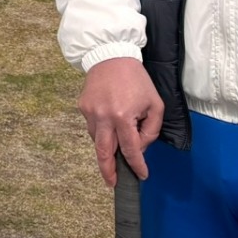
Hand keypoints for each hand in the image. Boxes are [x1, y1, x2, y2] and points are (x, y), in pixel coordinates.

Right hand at [78, 56, 163, 185]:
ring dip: (107, 147)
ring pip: (97, 140)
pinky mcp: (82, 106)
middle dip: (108, 171)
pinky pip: (92, 127)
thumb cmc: (136, 79)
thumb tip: (140, 147)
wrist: (111, 55)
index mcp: (122, 116)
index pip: (130, 149)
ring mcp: (90, 112)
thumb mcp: (155, 104)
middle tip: (112, 183)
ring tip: (115, 147)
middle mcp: (103, 117)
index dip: (137, 165)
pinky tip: (109, 124)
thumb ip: (151, 130)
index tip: (142, 174)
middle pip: (103, 152)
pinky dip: (101, 131)